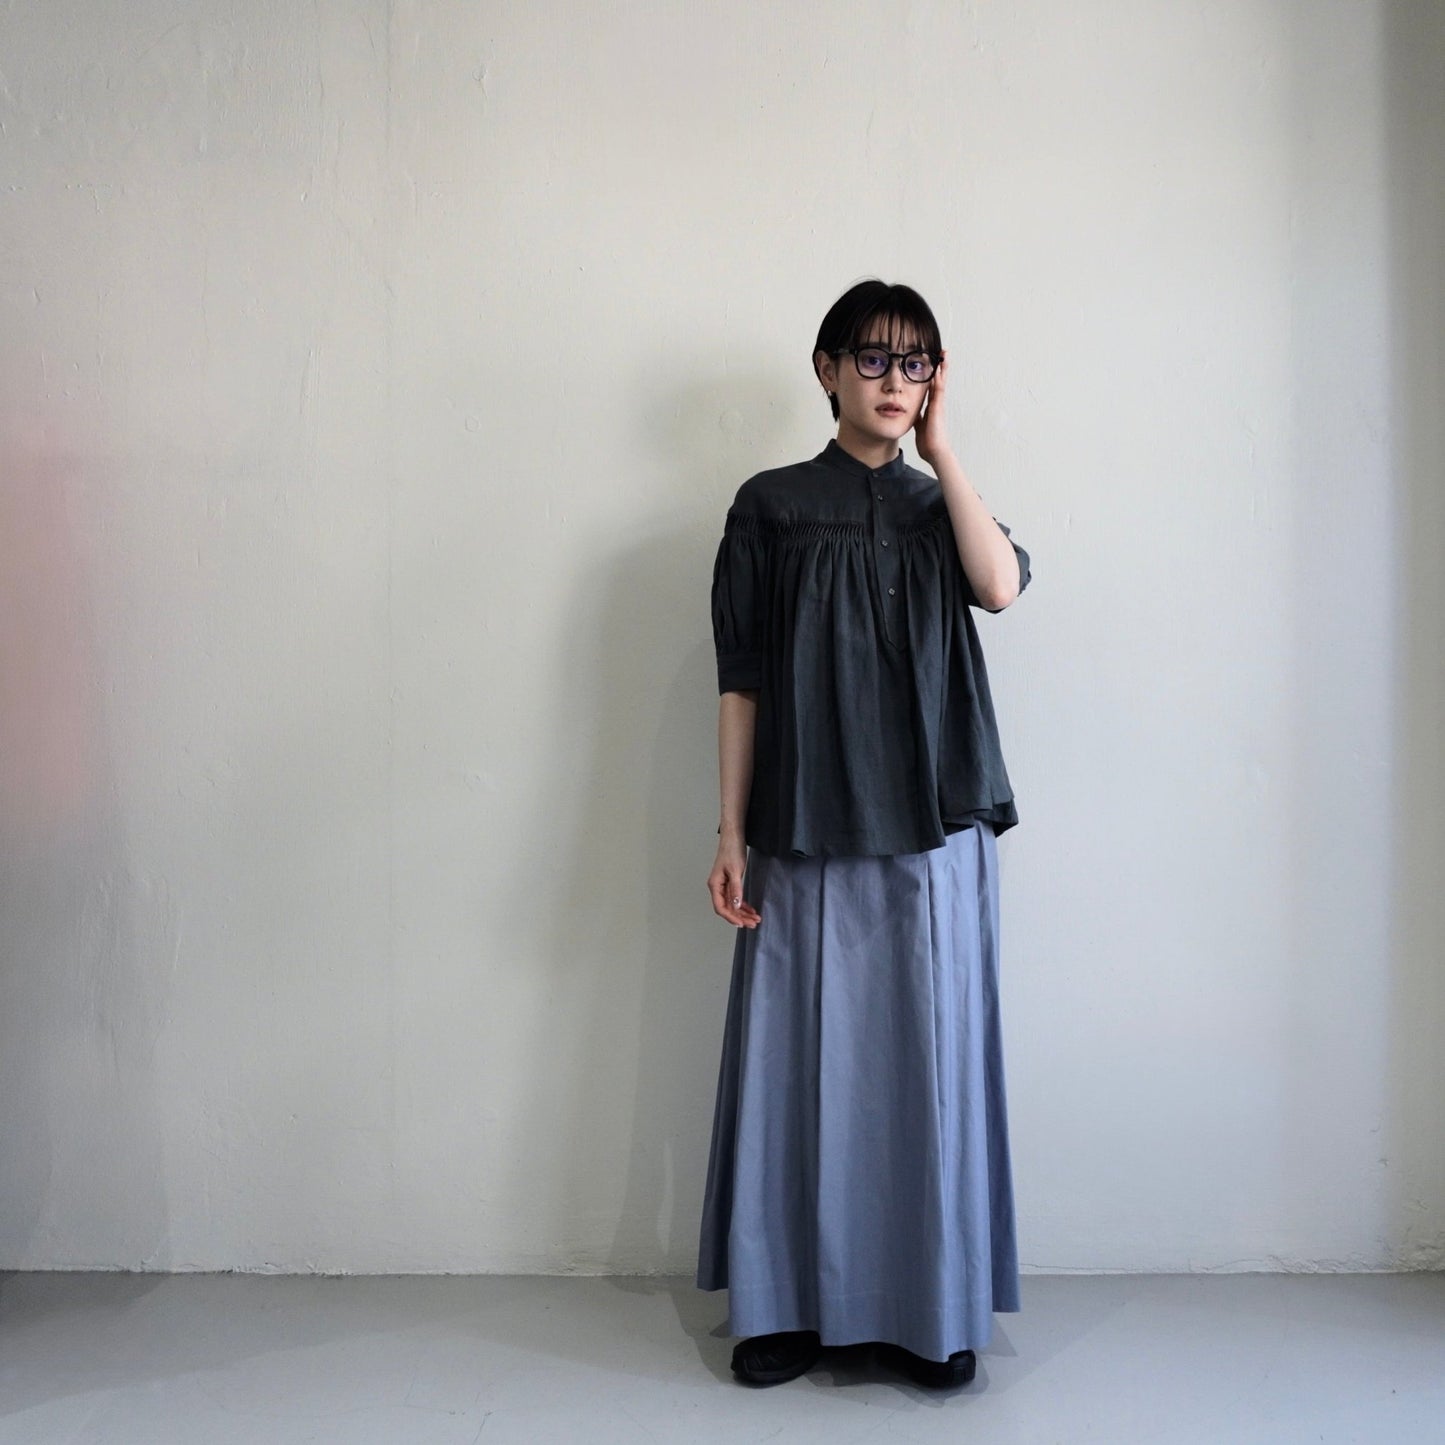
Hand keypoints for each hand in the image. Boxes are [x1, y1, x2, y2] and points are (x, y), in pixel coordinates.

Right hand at [708, 838, 760, 928]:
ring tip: (755, 919)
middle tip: (753, 923)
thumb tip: (736, 906)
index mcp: (715, 885)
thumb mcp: (735, 871)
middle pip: (727, 908)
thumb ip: (736, 889)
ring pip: (732, 905)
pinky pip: (736, 898)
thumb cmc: (731, 851)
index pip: (720, 907)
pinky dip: (744, 905)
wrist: (733, 838)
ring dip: (743, 913)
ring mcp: (724, 886)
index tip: (741, 923)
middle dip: (740, 917)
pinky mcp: (730, 883)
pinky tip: (751, 910)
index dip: (731, 917)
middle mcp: (717, 887)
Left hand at [913, 348, 950, 465]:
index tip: (931, 364)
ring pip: (940, 382)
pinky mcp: (938, 408)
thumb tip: (909, 412)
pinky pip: (939, 390)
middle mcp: (937, 404)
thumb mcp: (918, 426)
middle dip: (940, 367)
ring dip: (942, 368)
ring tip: (944, 354)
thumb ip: (916, 417)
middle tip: (942, 353)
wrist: (935, 452)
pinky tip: (938, 369)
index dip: (931, 376)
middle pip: (938, 381)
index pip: (931, 387)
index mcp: (931, 407)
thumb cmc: (928, 442)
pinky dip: (939, 379)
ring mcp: (938, 405)